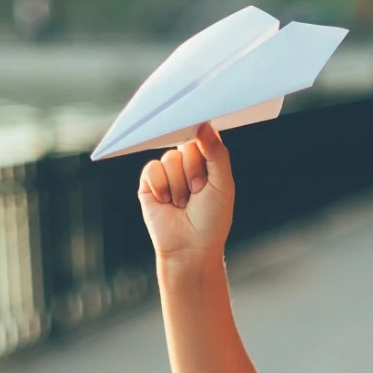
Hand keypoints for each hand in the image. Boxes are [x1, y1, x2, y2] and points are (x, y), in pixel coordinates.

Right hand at [138, 123, 233, 272]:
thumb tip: (204, 124)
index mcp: (207, 162)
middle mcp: (187, 164)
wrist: (190, 248)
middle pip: (186, 145)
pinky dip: (161, 186)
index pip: (203, 136)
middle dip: (194, 171)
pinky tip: (167, 202)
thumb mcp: (223, 184)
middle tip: (198, 192)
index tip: (207, 155)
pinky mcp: (149, 183)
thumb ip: (217, 153)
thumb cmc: (212, 220)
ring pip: (169, 158)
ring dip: (179, 184)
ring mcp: (168, 173)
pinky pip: (152, 168)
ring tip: (183, 203)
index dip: (203, 145)